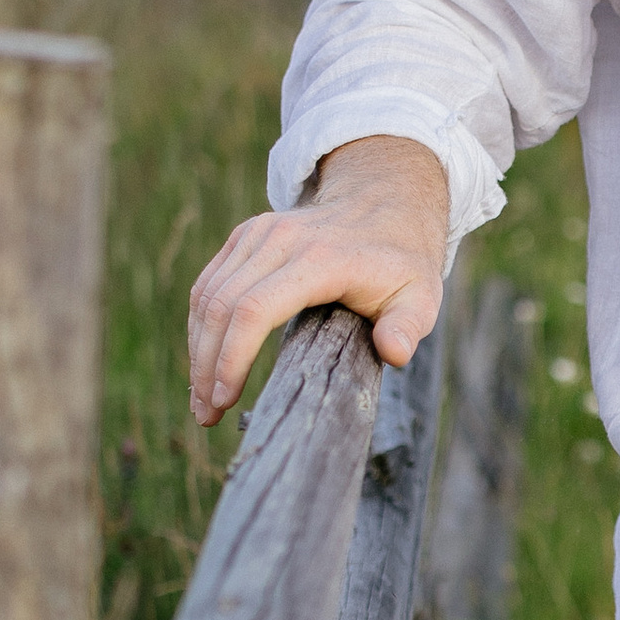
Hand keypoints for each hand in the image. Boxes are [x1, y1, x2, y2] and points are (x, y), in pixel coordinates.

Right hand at [186, 134, 450, 424]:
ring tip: (201, 400)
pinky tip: (204, 362)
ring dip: (198, 350)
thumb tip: (393, 353)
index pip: (256, 309)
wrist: (385, 204)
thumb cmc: (402, 263)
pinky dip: (201, 326)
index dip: (233, 357)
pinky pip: (209, 283)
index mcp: (320, 260)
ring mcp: (259, 234)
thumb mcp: (421, 296)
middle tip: (206, 415)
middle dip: (207, 365)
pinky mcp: (247, 236)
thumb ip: (407, 326)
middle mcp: (281, 241)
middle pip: (222, 306)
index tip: (224, 399)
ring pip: (208, 295)